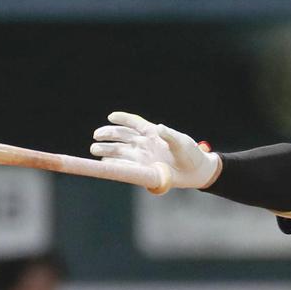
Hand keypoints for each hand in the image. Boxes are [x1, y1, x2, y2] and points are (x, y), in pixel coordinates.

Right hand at [90, 112, 220, 194]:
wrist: (195, 172)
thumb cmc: (190, 154)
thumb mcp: (182, 143)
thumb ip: (169, 136)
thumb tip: (159, 128)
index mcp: (152, 132)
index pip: (134, 123)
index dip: (122, 118)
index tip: (111, 116)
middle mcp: (144, 144)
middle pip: (122, 136)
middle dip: (108, 135)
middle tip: (96, 136)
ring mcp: (142, 157)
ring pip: (120, 151)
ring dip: (107, 150)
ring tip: (95, 150)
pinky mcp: (143, 170)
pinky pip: (126, 166)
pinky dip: (116, 164)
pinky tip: (106, 163)